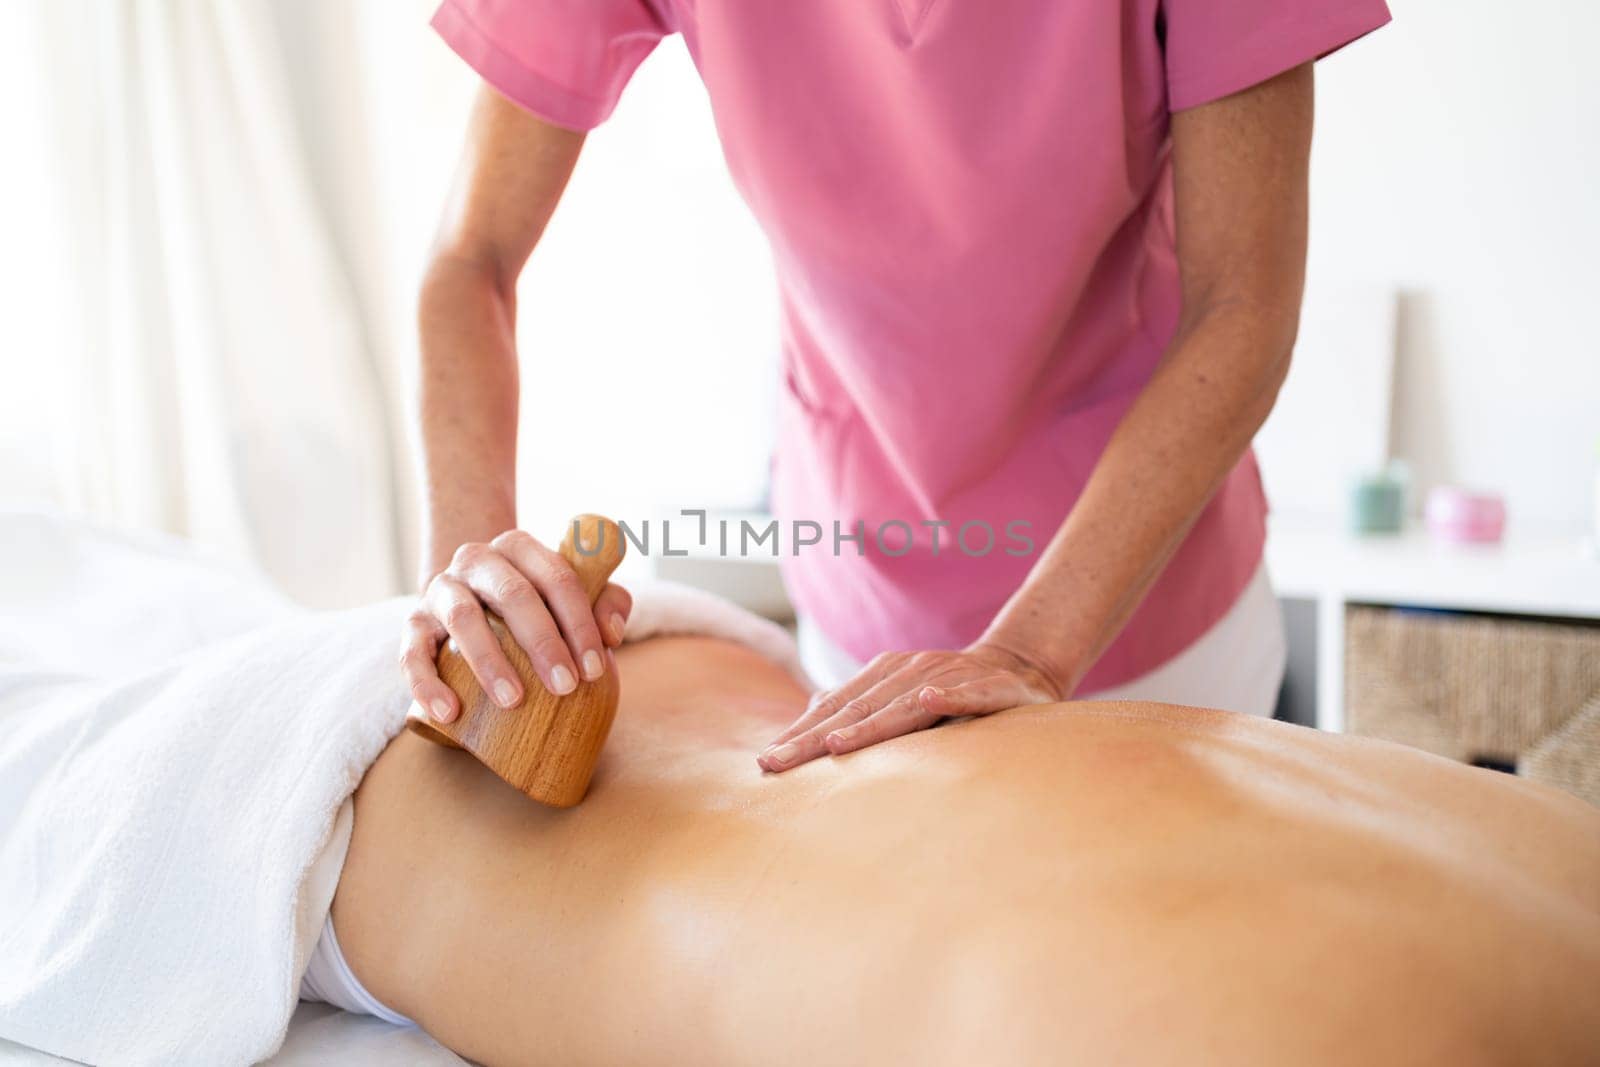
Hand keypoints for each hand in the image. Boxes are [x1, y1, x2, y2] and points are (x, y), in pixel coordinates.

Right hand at [401, 530, 631, 722]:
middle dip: (542, 642)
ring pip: (462, 617)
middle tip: (565, 686)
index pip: (557, 576)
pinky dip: (427, 683)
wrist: (473, 599)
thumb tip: (611, 634)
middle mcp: (477, 559)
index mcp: (521, 547)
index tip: (594, 669)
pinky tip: (449, 711)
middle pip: (513, 594)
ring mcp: (442, 588)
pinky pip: (411, 651)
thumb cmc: (536, 603)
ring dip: (489, 660)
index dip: (579, 622)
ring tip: (514, 701)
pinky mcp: (413, 623)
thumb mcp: (572, 595)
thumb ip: (606, 602)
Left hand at [756, 642, 1064, 772]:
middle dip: (812, 738)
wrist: (1016, 670)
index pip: (833, 709)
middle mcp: (908, 673)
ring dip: (868, 725)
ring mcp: (947, 678)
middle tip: (777, 764)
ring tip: (833, 744)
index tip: (766, 762)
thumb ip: (860, 707)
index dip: (799, 734)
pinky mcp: (989, 689)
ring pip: (902, 705)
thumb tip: (810, 719)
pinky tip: (929, 700)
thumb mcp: (899, 697)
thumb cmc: (948, 692)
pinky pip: (967, 694)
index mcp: (883, 676)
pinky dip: (948, 697)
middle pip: (855, 709)